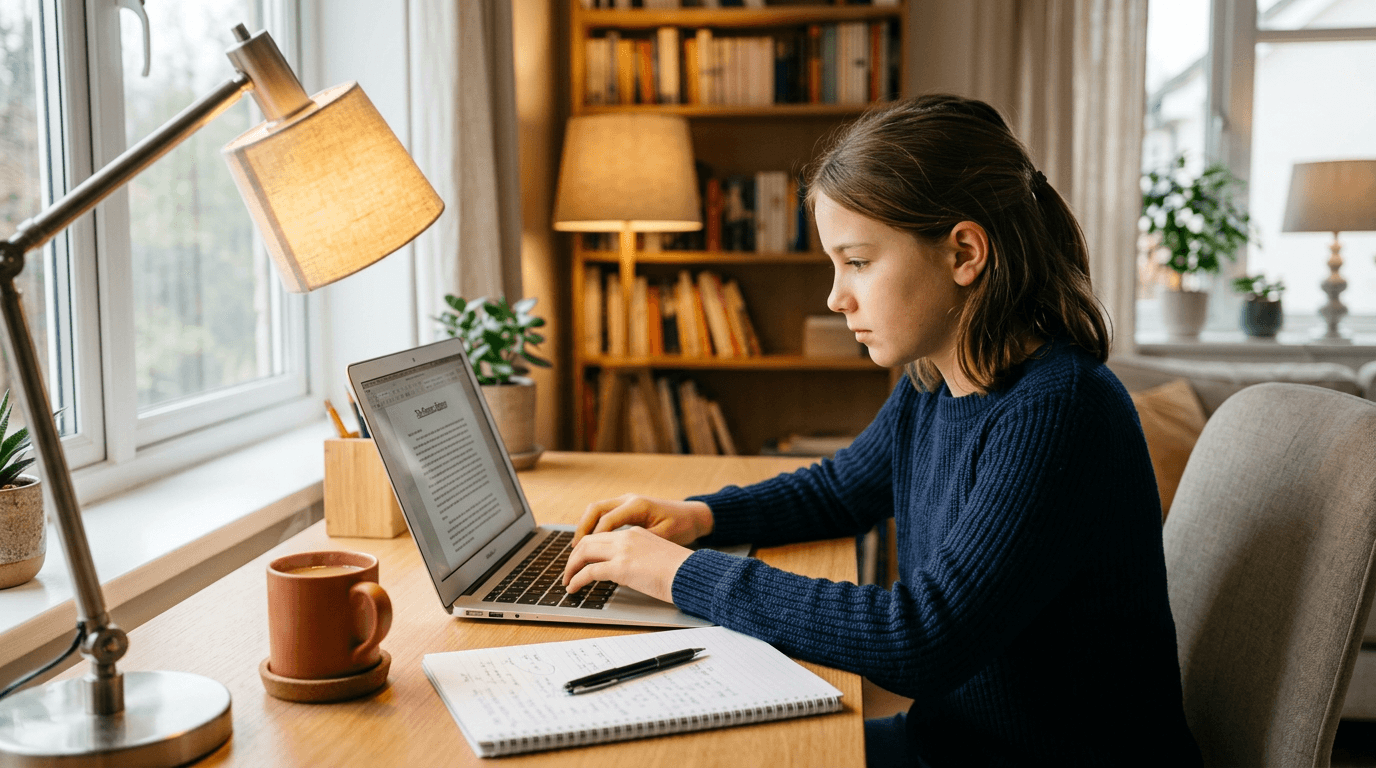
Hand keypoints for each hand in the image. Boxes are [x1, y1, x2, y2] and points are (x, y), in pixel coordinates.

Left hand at [561, 526, 693, 602]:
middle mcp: (626, 538)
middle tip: (568, 571)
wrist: (691, 573)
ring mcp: (623, 551)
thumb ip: (637, 559)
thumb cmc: (679, 571)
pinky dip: (577, 579)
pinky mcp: (621, 567)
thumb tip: (624, 574)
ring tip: (567, 581)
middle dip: (574, 557)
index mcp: (635, 533)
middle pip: (588, 541)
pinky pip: (589, 572)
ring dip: (571, 568)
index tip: (580, 560)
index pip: (602, 536)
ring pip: (584, 553)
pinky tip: (573, 588)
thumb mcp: (655, 557)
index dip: (586, 548)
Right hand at [573, 494, 713, 546]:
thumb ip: (641, 544)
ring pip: (596, 510)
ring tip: (577, 548)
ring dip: (585, 527)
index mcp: (636, 505)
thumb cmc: (682, 526)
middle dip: (582, 529)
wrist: (693, 515)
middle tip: (574, 550)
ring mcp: (627, 501)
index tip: (584, 556)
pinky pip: (604, 514)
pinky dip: (594, 526)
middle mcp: (628, 500)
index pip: (606, 521)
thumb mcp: (664, 537)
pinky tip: (592, 542)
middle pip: (595, 509)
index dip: (593, 539)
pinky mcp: (628, 508)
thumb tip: (619, 558)